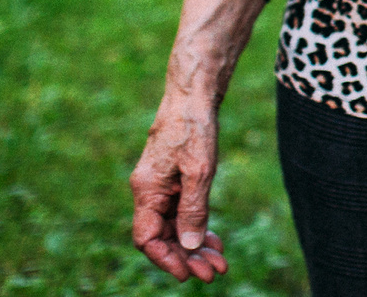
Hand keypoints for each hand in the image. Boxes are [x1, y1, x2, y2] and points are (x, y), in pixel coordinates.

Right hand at [130, 91, 229, 282]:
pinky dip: (198, 227)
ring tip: (220, 262)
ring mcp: (162, 186)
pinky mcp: (175, 180)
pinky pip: (182, 212)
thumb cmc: (194, 127)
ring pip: (175, 227)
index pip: (147, 239)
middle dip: (187, 258)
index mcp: (146, 191)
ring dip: (195, 246)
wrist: (195, 93)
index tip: (189, 274)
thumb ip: (194, 209)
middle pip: (164, 237)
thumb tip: (190, 246)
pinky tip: (213, 240)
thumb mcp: (199, 171)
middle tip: (215, 273)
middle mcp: (149, 192)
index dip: (167, 259)